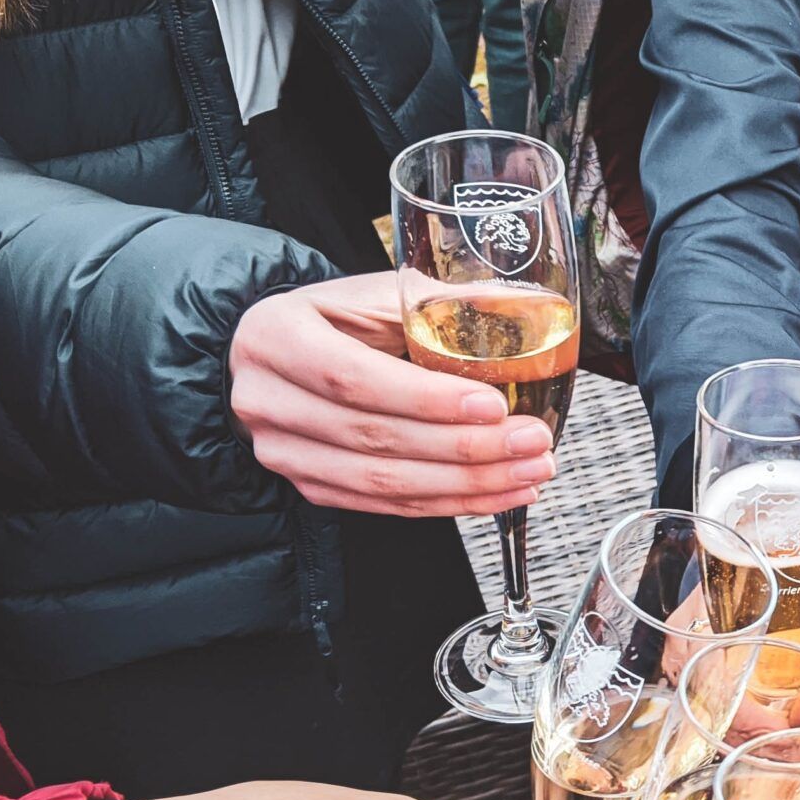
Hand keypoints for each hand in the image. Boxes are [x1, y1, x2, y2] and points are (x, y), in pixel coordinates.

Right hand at [229, 273, 557, 516]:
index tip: (492, 405)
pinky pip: (387, 505)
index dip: (426, 398)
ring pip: (384, 482)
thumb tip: (526, 309)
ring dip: (468, 483)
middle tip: (531, 441)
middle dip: (465, 447)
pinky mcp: (312, 487)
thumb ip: (438, 303)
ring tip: (529, 470)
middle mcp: (268, 400)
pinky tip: (499, 493)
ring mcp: (285, 452)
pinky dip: (450, 503)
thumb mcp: (374, 294)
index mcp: (276, 337)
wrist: (285, 356)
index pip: (352, 378)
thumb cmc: (336, 319)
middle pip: (374, 437)